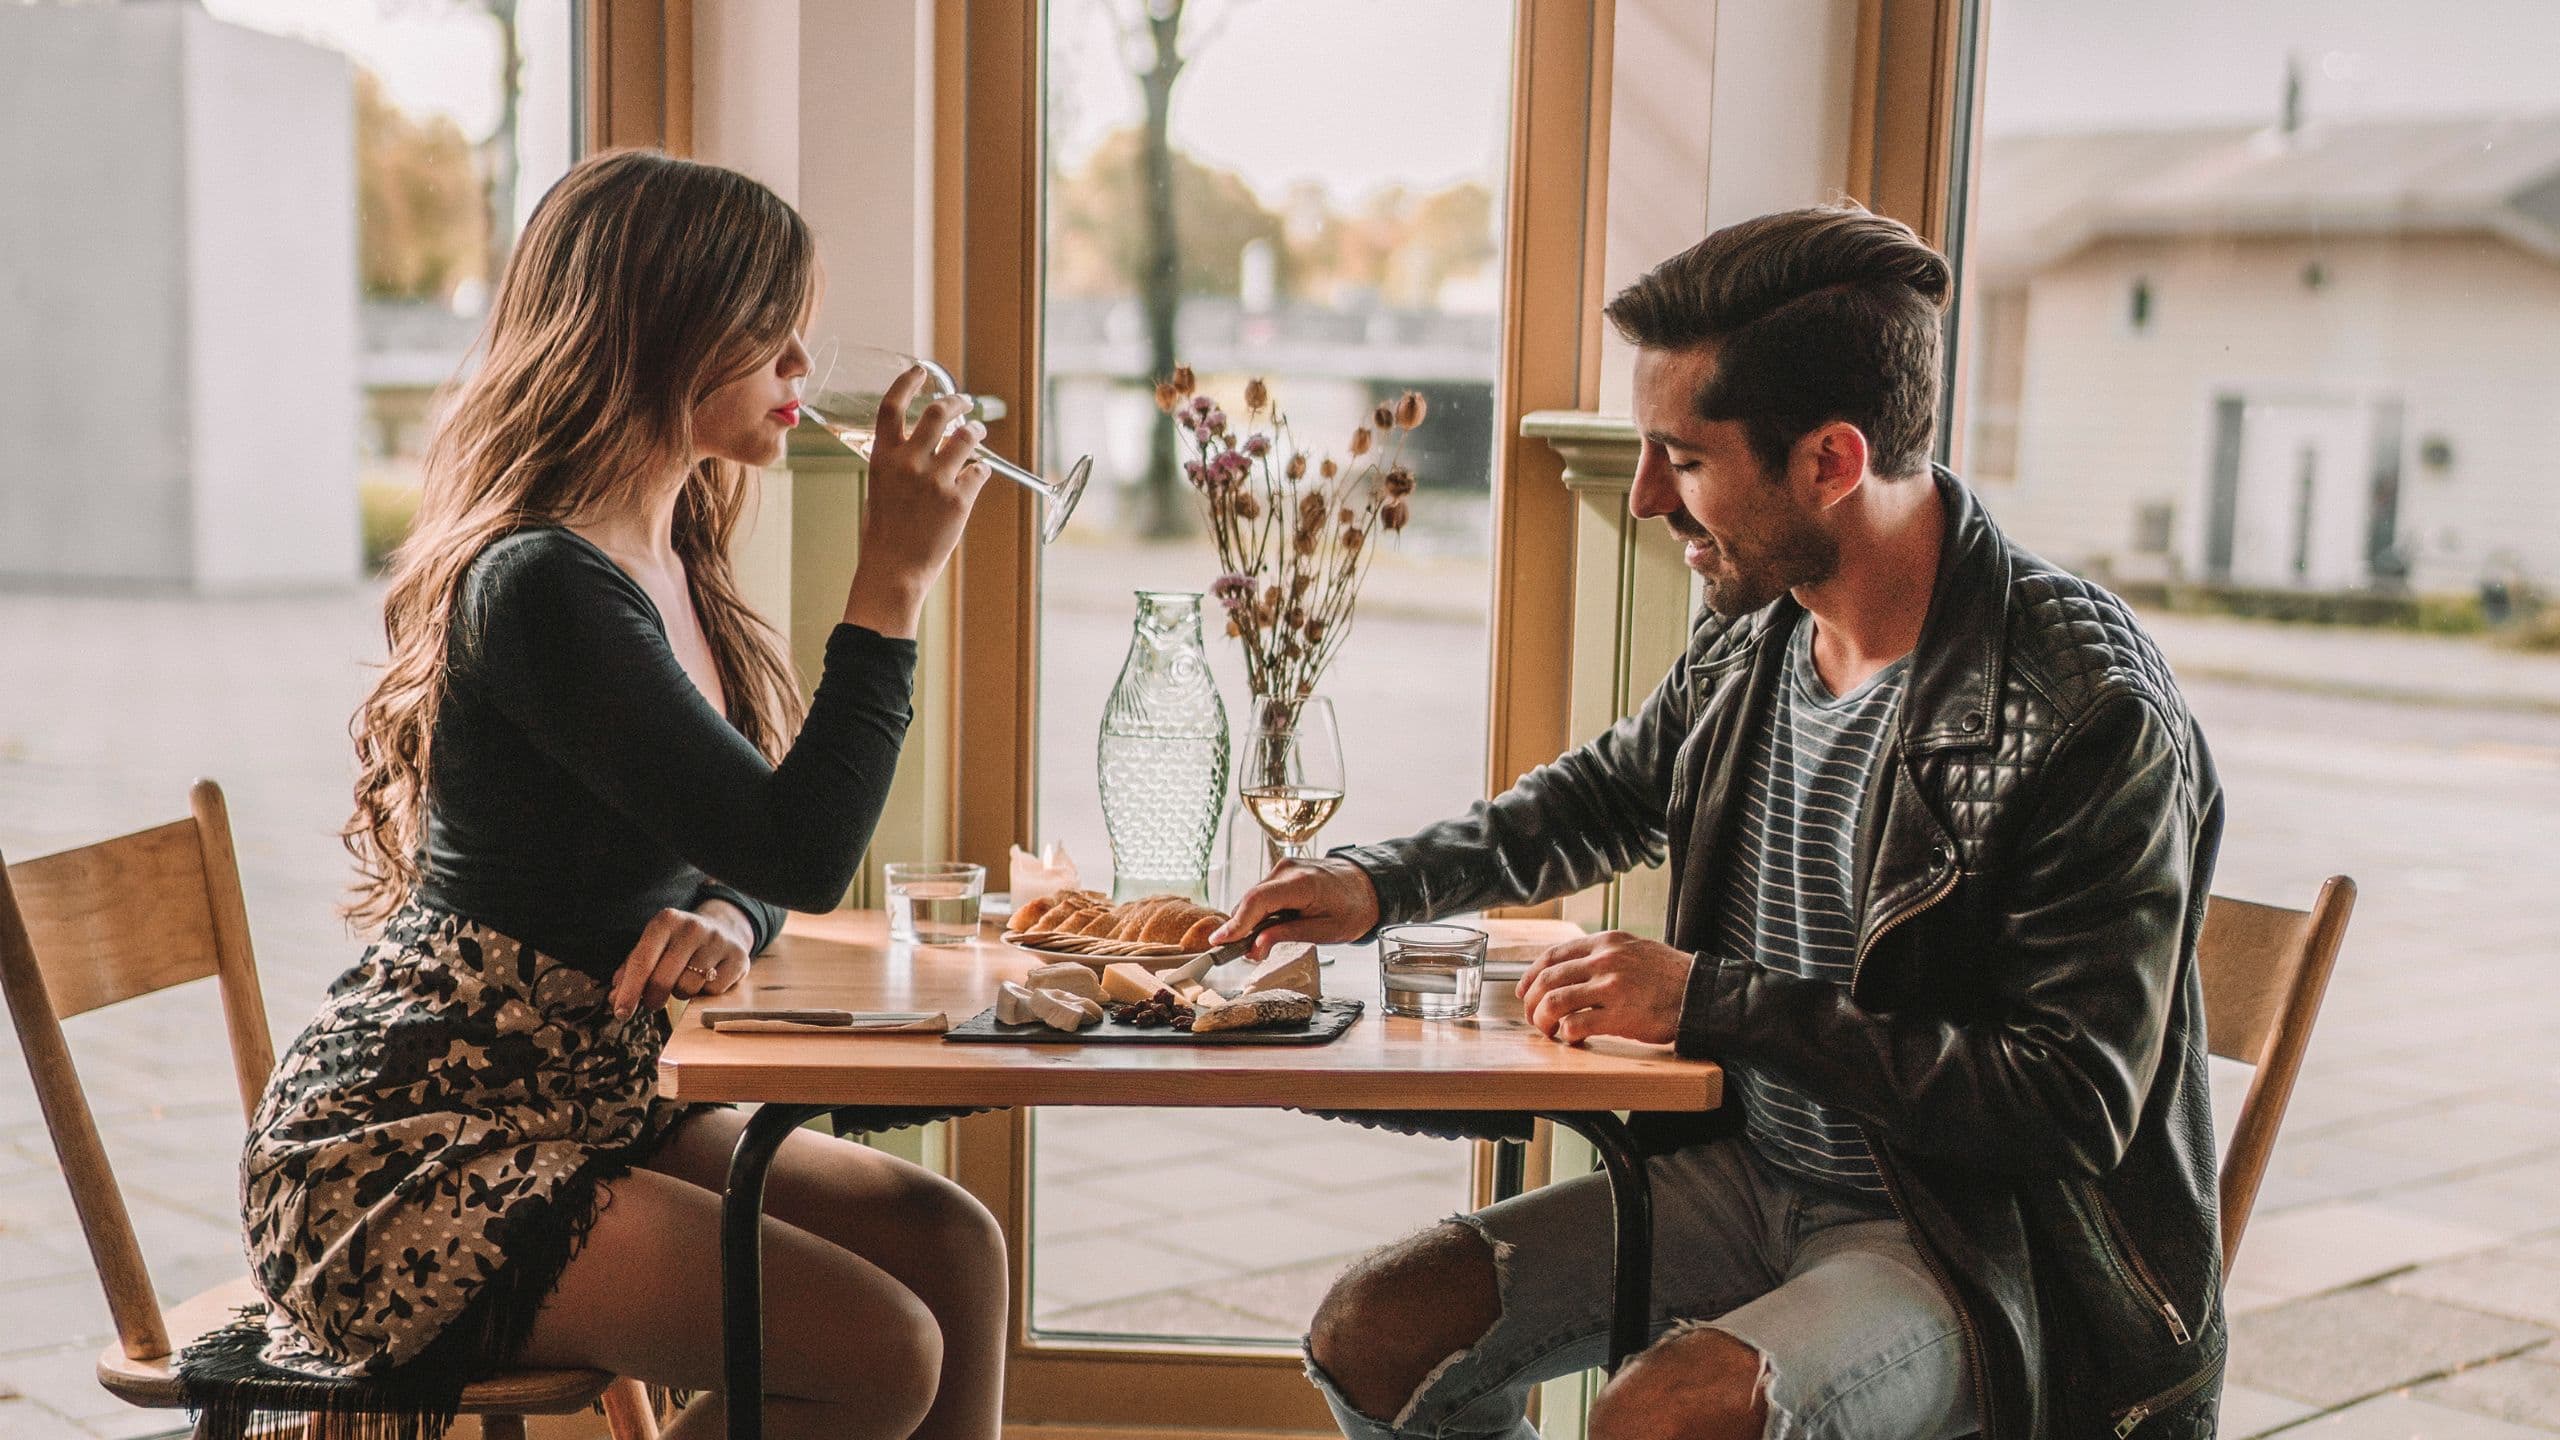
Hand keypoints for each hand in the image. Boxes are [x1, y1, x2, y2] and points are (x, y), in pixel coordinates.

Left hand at [610, 904, 751, 1018]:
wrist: (723, 929)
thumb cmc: (678, 945)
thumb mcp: (652, 948)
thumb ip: (631, 972)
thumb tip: (615, 999)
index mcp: (666, 921)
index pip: (642, 961)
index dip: (629, 991)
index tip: (621, 1013)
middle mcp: (693, 927)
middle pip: (662, 979)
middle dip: (653, 999)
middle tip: (652, 1002)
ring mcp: (718, 941)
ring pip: (688, 988)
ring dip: (681, 994)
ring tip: (684, 982)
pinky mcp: (738, 957)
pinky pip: (713, 992)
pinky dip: (705, 994)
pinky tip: (706, 980)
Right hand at [844, 365, 994, 636]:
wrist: (894, 569)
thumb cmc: (885, 532)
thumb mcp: (881, 487)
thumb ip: (897, 461)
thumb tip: (924, 443)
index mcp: (882, 457)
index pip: (892, 405)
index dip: (907, 381)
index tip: (921, 370)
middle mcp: (908, 462)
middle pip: (937, 412)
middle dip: (956, 401)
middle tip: (965, 401)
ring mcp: (935, 479)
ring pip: (966, 436)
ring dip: (975, 430)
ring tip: (977, 431)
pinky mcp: (959, 499)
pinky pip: (979, 470)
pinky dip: (980, 468)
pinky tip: (978, 472)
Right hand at [1207, 857, 1380, 957]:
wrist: (1367, 886)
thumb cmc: (1352, 908)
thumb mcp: (1325, 931)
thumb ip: (1287, 935)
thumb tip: (1255, 947)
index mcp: (1301, 883)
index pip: (1258, 900)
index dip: (1236, 922)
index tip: (1220, 941)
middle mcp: (1287, 870)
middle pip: (1250, 900)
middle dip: (1241, 929)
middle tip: (1247, 955)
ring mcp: (1282, 869)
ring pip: (1253, 898)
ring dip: (1250, 922)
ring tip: (1262, 944)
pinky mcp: (1281, 873)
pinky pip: (1261, 895)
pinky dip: (1259, 913)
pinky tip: (1270, 927)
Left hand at [1516, 931, 1692, 1045]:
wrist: (1702, 993)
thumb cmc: (1669, 975)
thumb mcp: (1634, 949)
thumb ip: (1603, 955)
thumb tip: (1567, 970)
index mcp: (1605, 942)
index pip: (1552, 955)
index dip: (1530, 976)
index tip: (1524, 991)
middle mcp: (1605, 960)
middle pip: (1547, 979)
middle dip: (1532, 1003)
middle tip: (1534, 1018)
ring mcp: (1612, 987)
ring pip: (1555, 1002)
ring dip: (1543, 1021)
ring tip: (1549, 1031)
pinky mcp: (1621, 1015)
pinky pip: (1576, 1025)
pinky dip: (1567, 1035)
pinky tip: (1573, 1040)